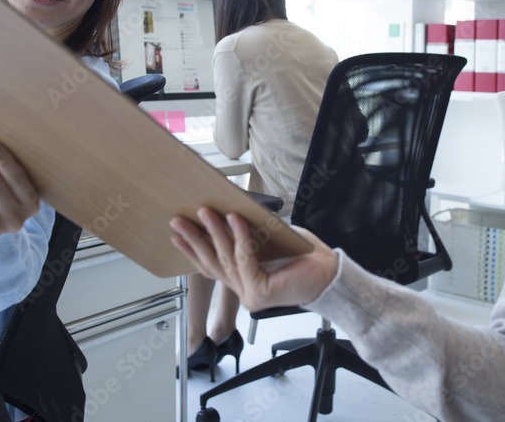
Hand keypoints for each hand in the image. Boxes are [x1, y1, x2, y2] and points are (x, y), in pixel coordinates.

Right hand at [170, 207, 338, 311]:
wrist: (329, 272)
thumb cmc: (303, 256)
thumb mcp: (267, 242)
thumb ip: (246, 239)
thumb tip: (226, 215)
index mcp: (243, 281)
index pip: (211, 266)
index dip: (191, 251)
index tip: (175, 235)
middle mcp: (243, 291)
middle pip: (213, 262)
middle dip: (194, 239)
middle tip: (179, 219)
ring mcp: (250, 295)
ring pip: (227, 258)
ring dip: (214, 231)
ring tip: (205, 211)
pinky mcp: (260, 293)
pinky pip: (245, 258)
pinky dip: (240, 236)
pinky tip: (235, 218)